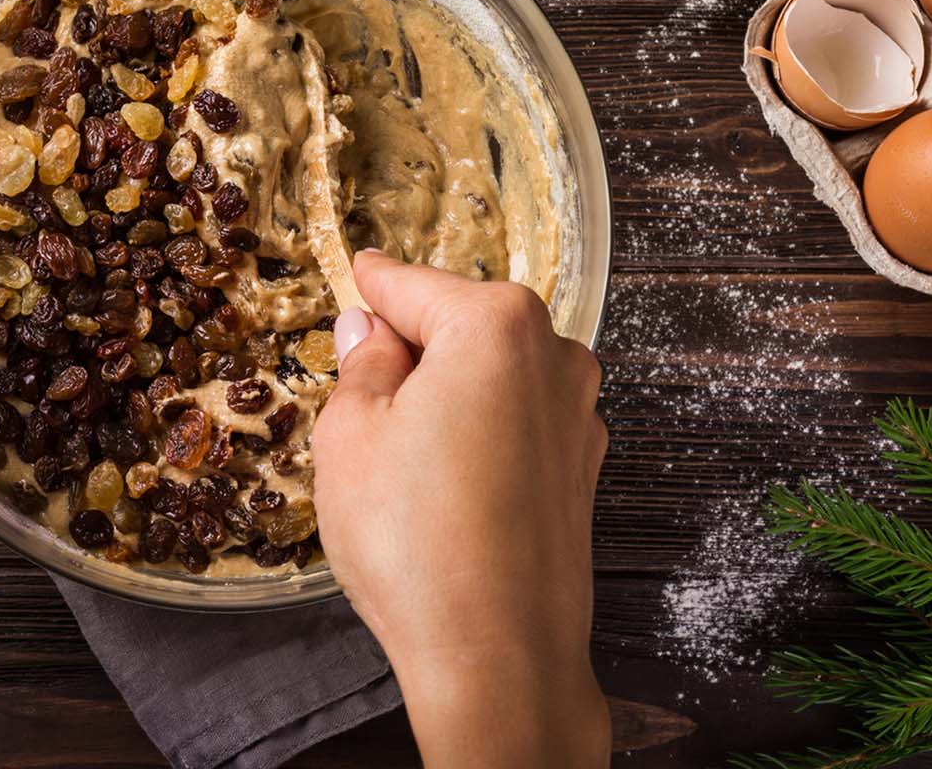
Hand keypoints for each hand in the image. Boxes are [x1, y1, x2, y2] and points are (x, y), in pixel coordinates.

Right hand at [312, 250, 609, 767]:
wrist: (498, 656)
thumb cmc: (417, 544)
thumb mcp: (350, 435)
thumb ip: (362, 364)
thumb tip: (370, 333)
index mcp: (495, 325)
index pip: (410, 286)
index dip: (369, 288)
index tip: (354, 276)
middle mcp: (554, 356)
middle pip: (458, 328)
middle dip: (409, 355)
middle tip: (357, 404)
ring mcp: (578, 414)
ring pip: (489, 379)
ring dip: (445, 400)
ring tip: (397, 465)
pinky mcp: (581, 469)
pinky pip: (515, 426)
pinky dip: (478, 439)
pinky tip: (441, 493)